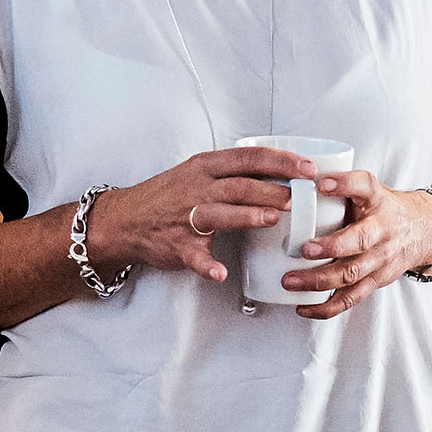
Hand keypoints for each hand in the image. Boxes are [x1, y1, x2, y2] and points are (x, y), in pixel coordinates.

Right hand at [90, 147, 310, 281]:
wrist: (123, 219)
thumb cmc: (166, 196)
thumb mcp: (197, 172)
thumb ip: (232, 172)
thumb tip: (278, 171)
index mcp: (205, 167)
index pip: (249, 158)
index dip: (281, 162)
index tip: (308, 169)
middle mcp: (197, 188)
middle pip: (240, 185)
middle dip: (271, 189)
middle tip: (299, 197)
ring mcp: (186, 218)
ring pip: (221, 214)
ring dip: (247, 216)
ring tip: (271, 219)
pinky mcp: (179, 246)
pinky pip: (195, 257)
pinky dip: (207, 266)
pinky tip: (220, 273)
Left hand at [281, 168, 431, 319]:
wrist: (422, 231)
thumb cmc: (384, 209)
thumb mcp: (370, 190)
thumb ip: (341, 188)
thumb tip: (298, 180)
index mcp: (378, 200)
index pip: (365, 186)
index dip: (344, 184)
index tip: (322, 184)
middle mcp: (382, 230)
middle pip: (360, 241)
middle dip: (331, 247)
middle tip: (304, 249)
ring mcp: (380, 259)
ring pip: (351, 274)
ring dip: (319, 280)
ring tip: (291, 281)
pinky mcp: (376, 281)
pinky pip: (351, 298)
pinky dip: (326, 307)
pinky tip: (304, 307)